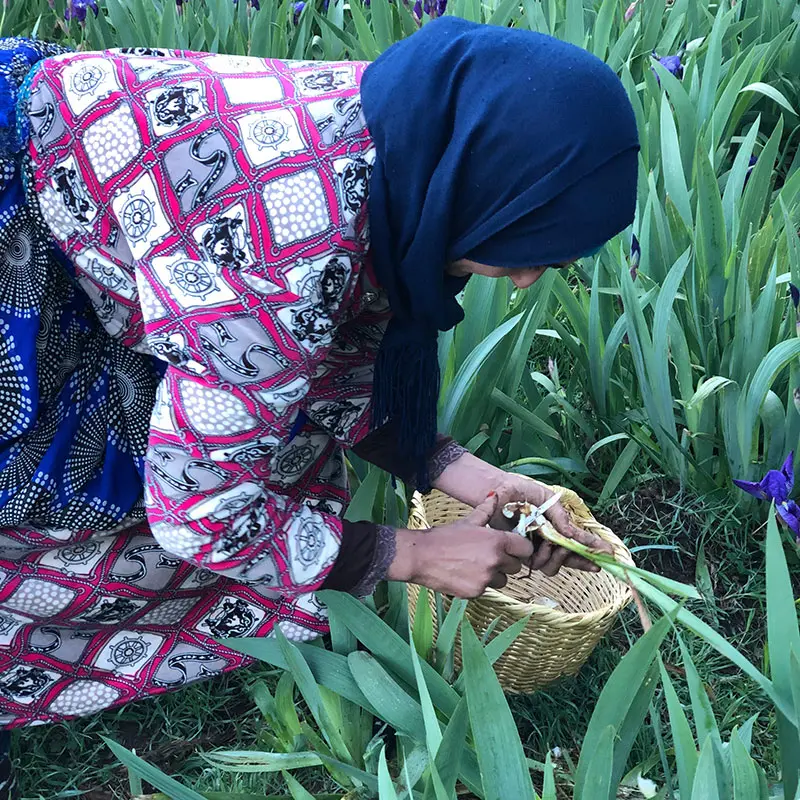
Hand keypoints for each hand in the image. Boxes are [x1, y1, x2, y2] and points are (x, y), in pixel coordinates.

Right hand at [386, 495, 534, 597]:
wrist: (421, 556)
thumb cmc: (444, 537)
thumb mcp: (468, 521)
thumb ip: (486, 510)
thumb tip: (494, 495)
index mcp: (496, 540)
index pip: (525, 548)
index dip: (520, 548)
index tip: (512, 548)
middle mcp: (495, 560)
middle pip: (516, 566)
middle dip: (506, 562)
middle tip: (489, 556)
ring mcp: (486, 579)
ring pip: (503, 581)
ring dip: (494, 575)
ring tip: (476, 566)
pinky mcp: (476, 593)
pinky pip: (486, 590)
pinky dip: (479, 585)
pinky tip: (465, 574)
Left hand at [488, 475, 613, 576]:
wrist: (498, 491)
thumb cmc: (521, 491)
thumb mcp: (547, 498)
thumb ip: (561, 516)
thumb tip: (573, 534)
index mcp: (557, 526)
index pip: (577, 542)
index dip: (592, 550)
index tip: (608, 555)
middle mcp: (548, 540)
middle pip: (568, 560)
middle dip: (574, 557)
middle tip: (566, 546)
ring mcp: (535, 548)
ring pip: (553, 566)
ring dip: (555, 557)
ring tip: (548, 542)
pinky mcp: (520, 552)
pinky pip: (537, 564)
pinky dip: (542, 557)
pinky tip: (539, 546)